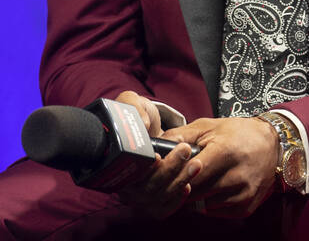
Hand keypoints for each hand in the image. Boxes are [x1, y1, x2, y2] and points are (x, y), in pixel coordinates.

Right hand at [112, 91, 199, 217]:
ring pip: (157, 198)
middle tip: (185, 150)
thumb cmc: (136, 114)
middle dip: (168, 170)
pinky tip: (188, 185)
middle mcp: (122, 182)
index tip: (158, 156)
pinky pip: (162, 208)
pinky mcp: (151, 199)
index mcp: (113, 160)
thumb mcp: (131, 101)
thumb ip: (132, 106)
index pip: (126, 173)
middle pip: (145, 188)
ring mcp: (136, 193)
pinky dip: (176, 199)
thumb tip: (143, 123)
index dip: (142, 168)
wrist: (146, 126)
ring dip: (179, 181)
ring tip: (195, 164)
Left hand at [163, 117, 278, 217]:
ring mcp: (244, 194)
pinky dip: (209, 204)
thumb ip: (181, 135)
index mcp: (225, 152)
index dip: (178, 175)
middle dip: (183, 188)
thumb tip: (156, 145)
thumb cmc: (237, 133)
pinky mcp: (247, 206)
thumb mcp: (209, 126)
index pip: (192, 174)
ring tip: (193, 185)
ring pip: (205, 205)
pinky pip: (218, 212)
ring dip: (196, 198)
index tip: (168, 173)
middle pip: (197, 192)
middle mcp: (237, 176)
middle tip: (176, 182)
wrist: (272, 145)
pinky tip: (209, 191)